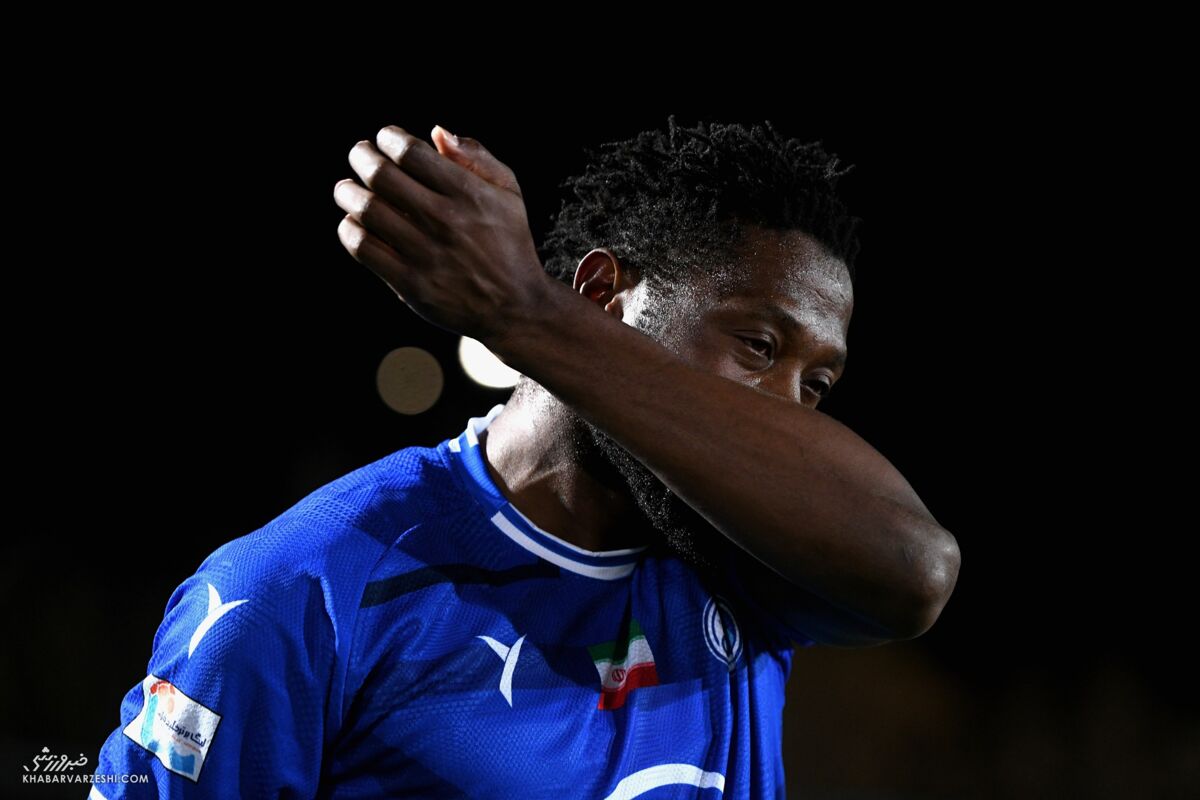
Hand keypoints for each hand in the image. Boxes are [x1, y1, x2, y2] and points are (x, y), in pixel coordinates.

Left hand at [334, 125, 550, 344]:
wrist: (515, 306)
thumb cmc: (509, 242)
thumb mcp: (509, 193)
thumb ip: (476, 158)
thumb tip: (436, 132)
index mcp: (469, 194)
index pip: (411, 152)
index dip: (389, 137)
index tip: (385, 138)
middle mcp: (445, 221)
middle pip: (382, 176)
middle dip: (362, 157)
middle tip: (360, 154)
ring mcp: (426, 254)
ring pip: (367, 210)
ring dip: (347, 192)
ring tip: (346, 188)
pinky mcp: (411, 284)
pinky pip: (364, 248)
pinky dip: (350, 229)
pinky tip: (354, 222)